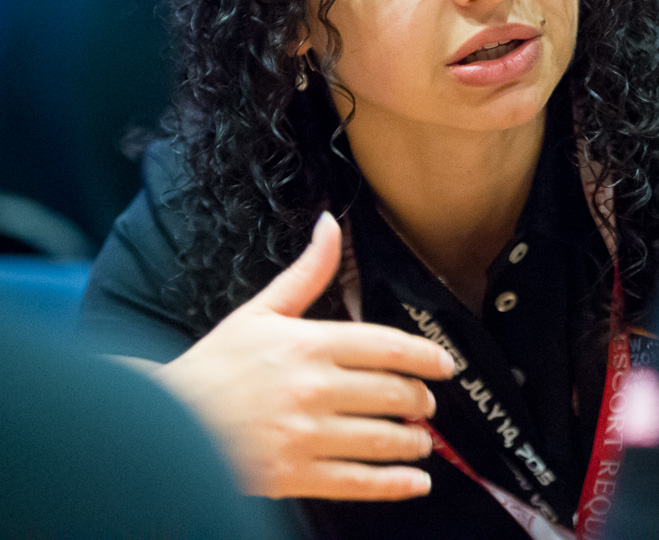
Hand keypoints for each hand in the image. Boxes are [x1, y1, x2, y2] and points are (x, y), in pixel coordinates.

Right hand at [158, 211, 456, 500]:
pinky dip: (394, 483)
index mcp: (309, 344)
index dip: (427, 357)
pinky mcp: (294, 474)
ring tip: (421, 440)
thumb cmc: (212, 367)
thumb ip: (307, 272)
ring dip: (414, 440)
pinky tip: (414, 482)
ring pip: (383, 437)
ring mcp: (305, 433)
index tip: (444, 365)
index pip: (389, 347)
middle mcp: (313, 388)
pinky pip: (359, 481)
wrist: (161, 425)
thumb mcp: (259, 311)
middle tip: (426, 403)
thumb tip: (329, 227)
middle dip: (421, 400)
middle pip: (394, 393)